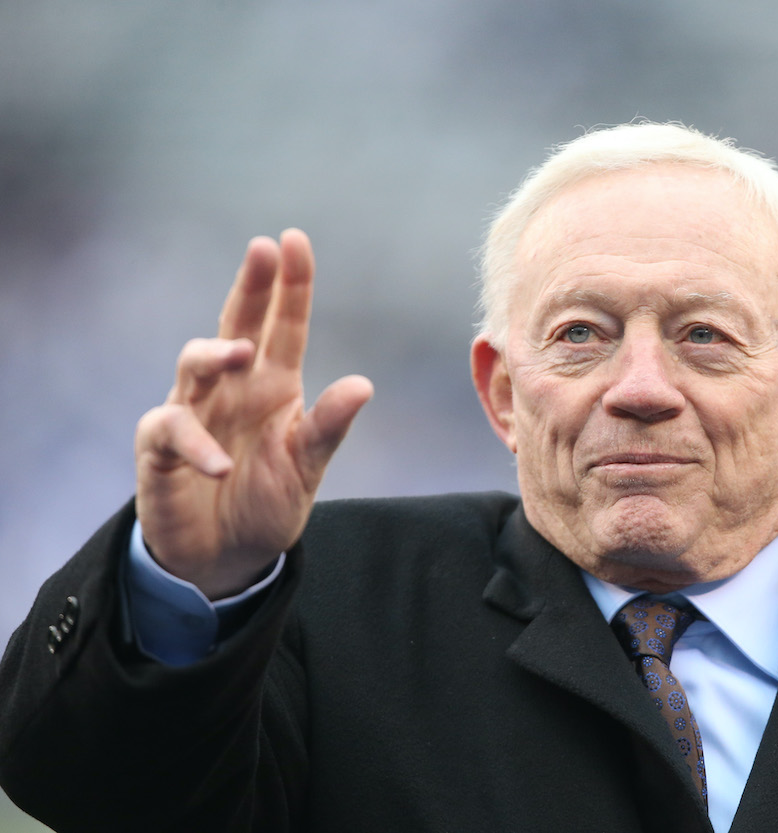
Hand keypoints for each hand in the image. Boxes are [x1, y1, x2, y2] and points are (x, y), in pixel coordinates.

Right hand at [134, 229, 373, 598]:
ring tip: (241, 353)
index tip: (294, 241)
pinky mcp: (162, 451)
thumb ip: (329, 426)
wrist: (227, 557)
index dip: (290, 285)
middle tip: (263, 250)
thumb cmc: (268, 501)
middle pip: (236, 326)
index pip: (284, 325)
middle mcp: (232, 390)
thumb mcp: (308, 464)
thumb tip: (364, 384)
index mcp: (273, 386)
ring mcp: (193, 414)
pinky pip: (171, 432)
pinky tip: (222, 466)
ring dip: (216, 354)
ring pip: (193, 364)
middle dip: (249, 287)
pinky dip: (196, 445)